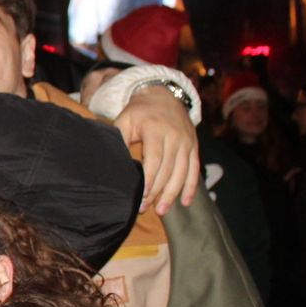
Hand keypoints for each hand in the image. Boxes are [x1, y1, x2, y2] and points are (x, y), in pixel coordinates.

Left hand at [114, 85, 198, 214]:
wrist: (163, 95)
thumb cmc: (139, 112)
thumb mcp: (124, 119)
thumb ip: (118, 138)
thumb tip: (110, 160)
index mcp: (156, 130)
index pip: (154, 159)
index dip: (149, 179)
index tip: (141, 195)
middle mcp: (175, 136)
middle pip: (168, 169)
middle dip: (156, 191)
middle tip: (144, 208)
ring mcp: (187, 142)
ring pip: (182, 173)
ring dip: (172, 194)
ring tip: (162, 210)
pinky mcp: (194, 147)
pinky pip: (194, 170)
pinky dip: (191, 188)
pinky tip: (185, 203)